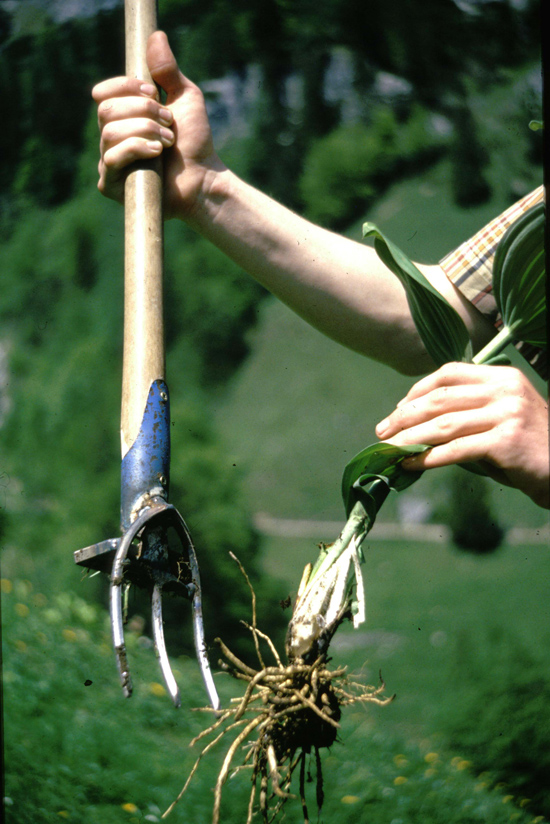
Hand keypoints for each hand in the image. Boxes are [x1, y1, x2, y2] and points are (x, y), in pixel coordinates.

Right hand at [92, 31, 225, 219]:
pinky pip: (111, 159)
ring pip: (108, 133)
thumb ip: (168, 70)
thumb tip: (155, 35)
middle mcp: (111, 137)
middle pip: (106, 110)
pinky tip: (156, 154)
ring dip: (144, 131)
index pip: (104, 92)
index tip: (155, 92)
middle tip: (169, 122)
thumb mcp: (185, 98)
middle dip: (142, 111)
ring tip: (167, 142)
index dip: (125, 87)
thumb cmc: (194, 142)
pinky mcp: (111, 185)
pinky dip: (135, 150)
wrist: (203, 179)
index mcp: (123, 116)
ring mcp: (109, 162)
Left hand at [375, 362, 548, 508]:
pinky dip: (428, 458)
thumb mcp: (500, 417)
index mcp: (502, 376)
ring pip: (443, 425)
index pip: (449, 373)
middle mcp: (505, 390)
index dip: (418, 390)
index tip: (397, 409)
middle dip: (405, 415)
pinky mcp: (506, 441)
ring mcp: (507, 414)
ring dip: (410, 438)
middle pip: (441, 399)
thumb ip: (467, 412)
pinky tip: (410, 464)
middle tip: (382, 431)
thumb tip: (417, 422)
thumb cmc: (527, 446)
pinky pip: (456, 449)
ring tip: (389, 448)